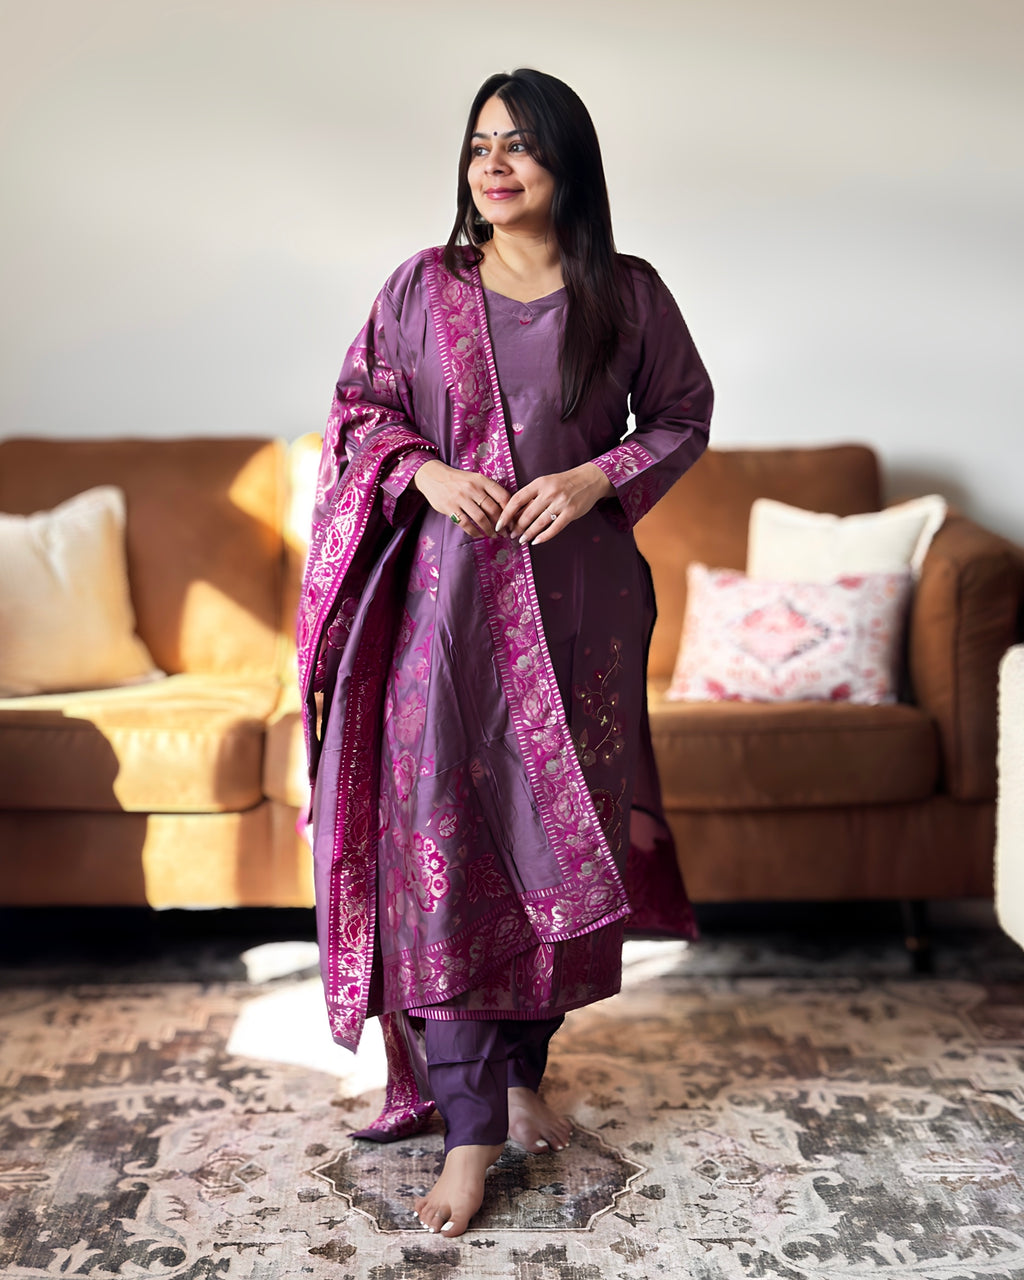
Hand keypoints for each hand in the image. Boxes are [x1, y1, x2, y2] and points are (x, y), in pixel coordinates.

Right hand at [414, 459, 510, 538]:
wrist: (433, 477)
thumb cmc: (459, 480)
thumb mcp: (475, 479)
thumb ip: (489, 491)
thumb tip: (506, 510)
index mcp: (482, 480)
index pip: (502, 496)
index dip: (510, 511)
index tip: (513, 521)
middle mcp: (472, 488)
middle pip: (493, 509)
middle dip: (502, 524)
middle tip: (506, 533)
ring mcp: (460, 498)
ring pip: (481, 518)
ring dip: (490, 530)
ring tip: (494, 535)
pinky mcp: (450, 508)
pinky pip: (466, 524)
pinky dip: (475, 532)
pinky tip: (480, 535)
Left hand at [495, 463, 613, 545]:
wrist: (590, 479)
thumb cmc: (564, 482)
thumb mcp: (546, 482)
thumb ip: (532, 495)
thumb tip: (515, 513)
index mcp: (540, 483)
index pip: (517, 500)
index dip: (506, 514)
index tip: (499, 524)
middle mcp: (549, 492)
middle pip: (527, 514)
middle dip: (517, 527)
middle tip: (511, 535)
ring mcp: (561, 503)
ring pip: (539, 522)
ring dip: (528, 534)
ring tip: (521, 540)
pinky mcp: (571, 512)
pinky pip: (555, 528)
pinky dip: (544, 536)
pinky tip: (536, 541)